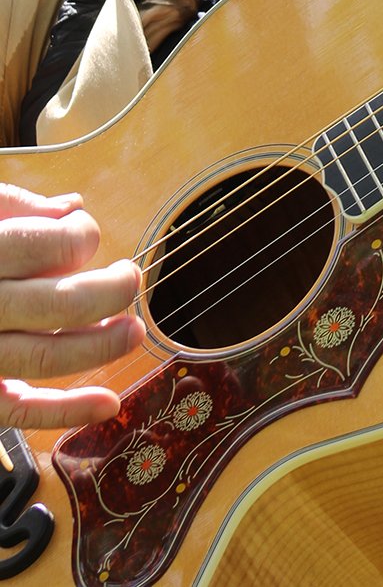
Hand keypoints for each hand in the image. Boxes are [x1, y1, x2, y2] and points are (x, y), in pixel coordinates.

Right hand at [0, 183, 143, 429]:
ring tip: (134, 331)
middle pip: (53, 305)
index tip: (86, 233)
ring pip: (42, 358)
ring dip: (99, 347)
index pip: (40, 245)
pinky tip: (109, 403)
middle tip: (130, 279)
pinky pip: (17, 410)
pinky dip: (66, 410)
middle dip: (107, 292)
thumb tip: (71, 209)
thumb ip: (15, 205)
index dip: (79, 236)